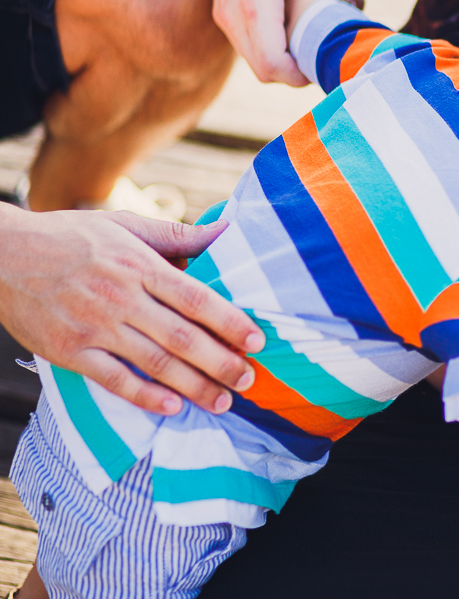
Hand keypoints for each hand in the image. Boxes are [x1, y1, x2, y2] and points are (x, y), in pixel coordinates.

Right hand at [0, 206, 264, 414]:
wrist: (1, 255)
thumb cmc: (72, 237)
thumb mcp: (125, 226)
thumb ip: (178, 235)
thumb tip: (228, 229)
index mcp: (139, 266)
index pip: (196, 298)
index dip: (230, 322)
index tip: (258, 341)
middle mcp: (120, 297)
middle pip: (182, 336)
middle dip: (221, 362)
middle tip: (249, 380)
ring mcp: (94, 327)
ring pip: (154, 362)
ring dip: (193, 385)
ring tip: (222, 401)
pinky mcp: (69, 351)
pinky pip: (113, 379)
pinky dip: (144, 395)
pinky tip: (173, 406)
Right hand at [205, 0, 360, 85]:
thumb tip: (359, 9)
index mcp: (253, 6)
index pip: (273, 66)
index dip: (301, 76)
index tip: (324, 66)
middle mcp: (232, 16)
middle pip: (263, 71)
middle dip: (294, 74)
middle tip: (322, 62)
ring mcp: (223, 15)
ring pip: (252, 60)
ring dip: (280, 62)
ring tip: (310, 46)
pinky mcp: (221, 10)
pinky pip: (245, 45)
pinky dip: (268, 48)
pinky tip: (291, 32)